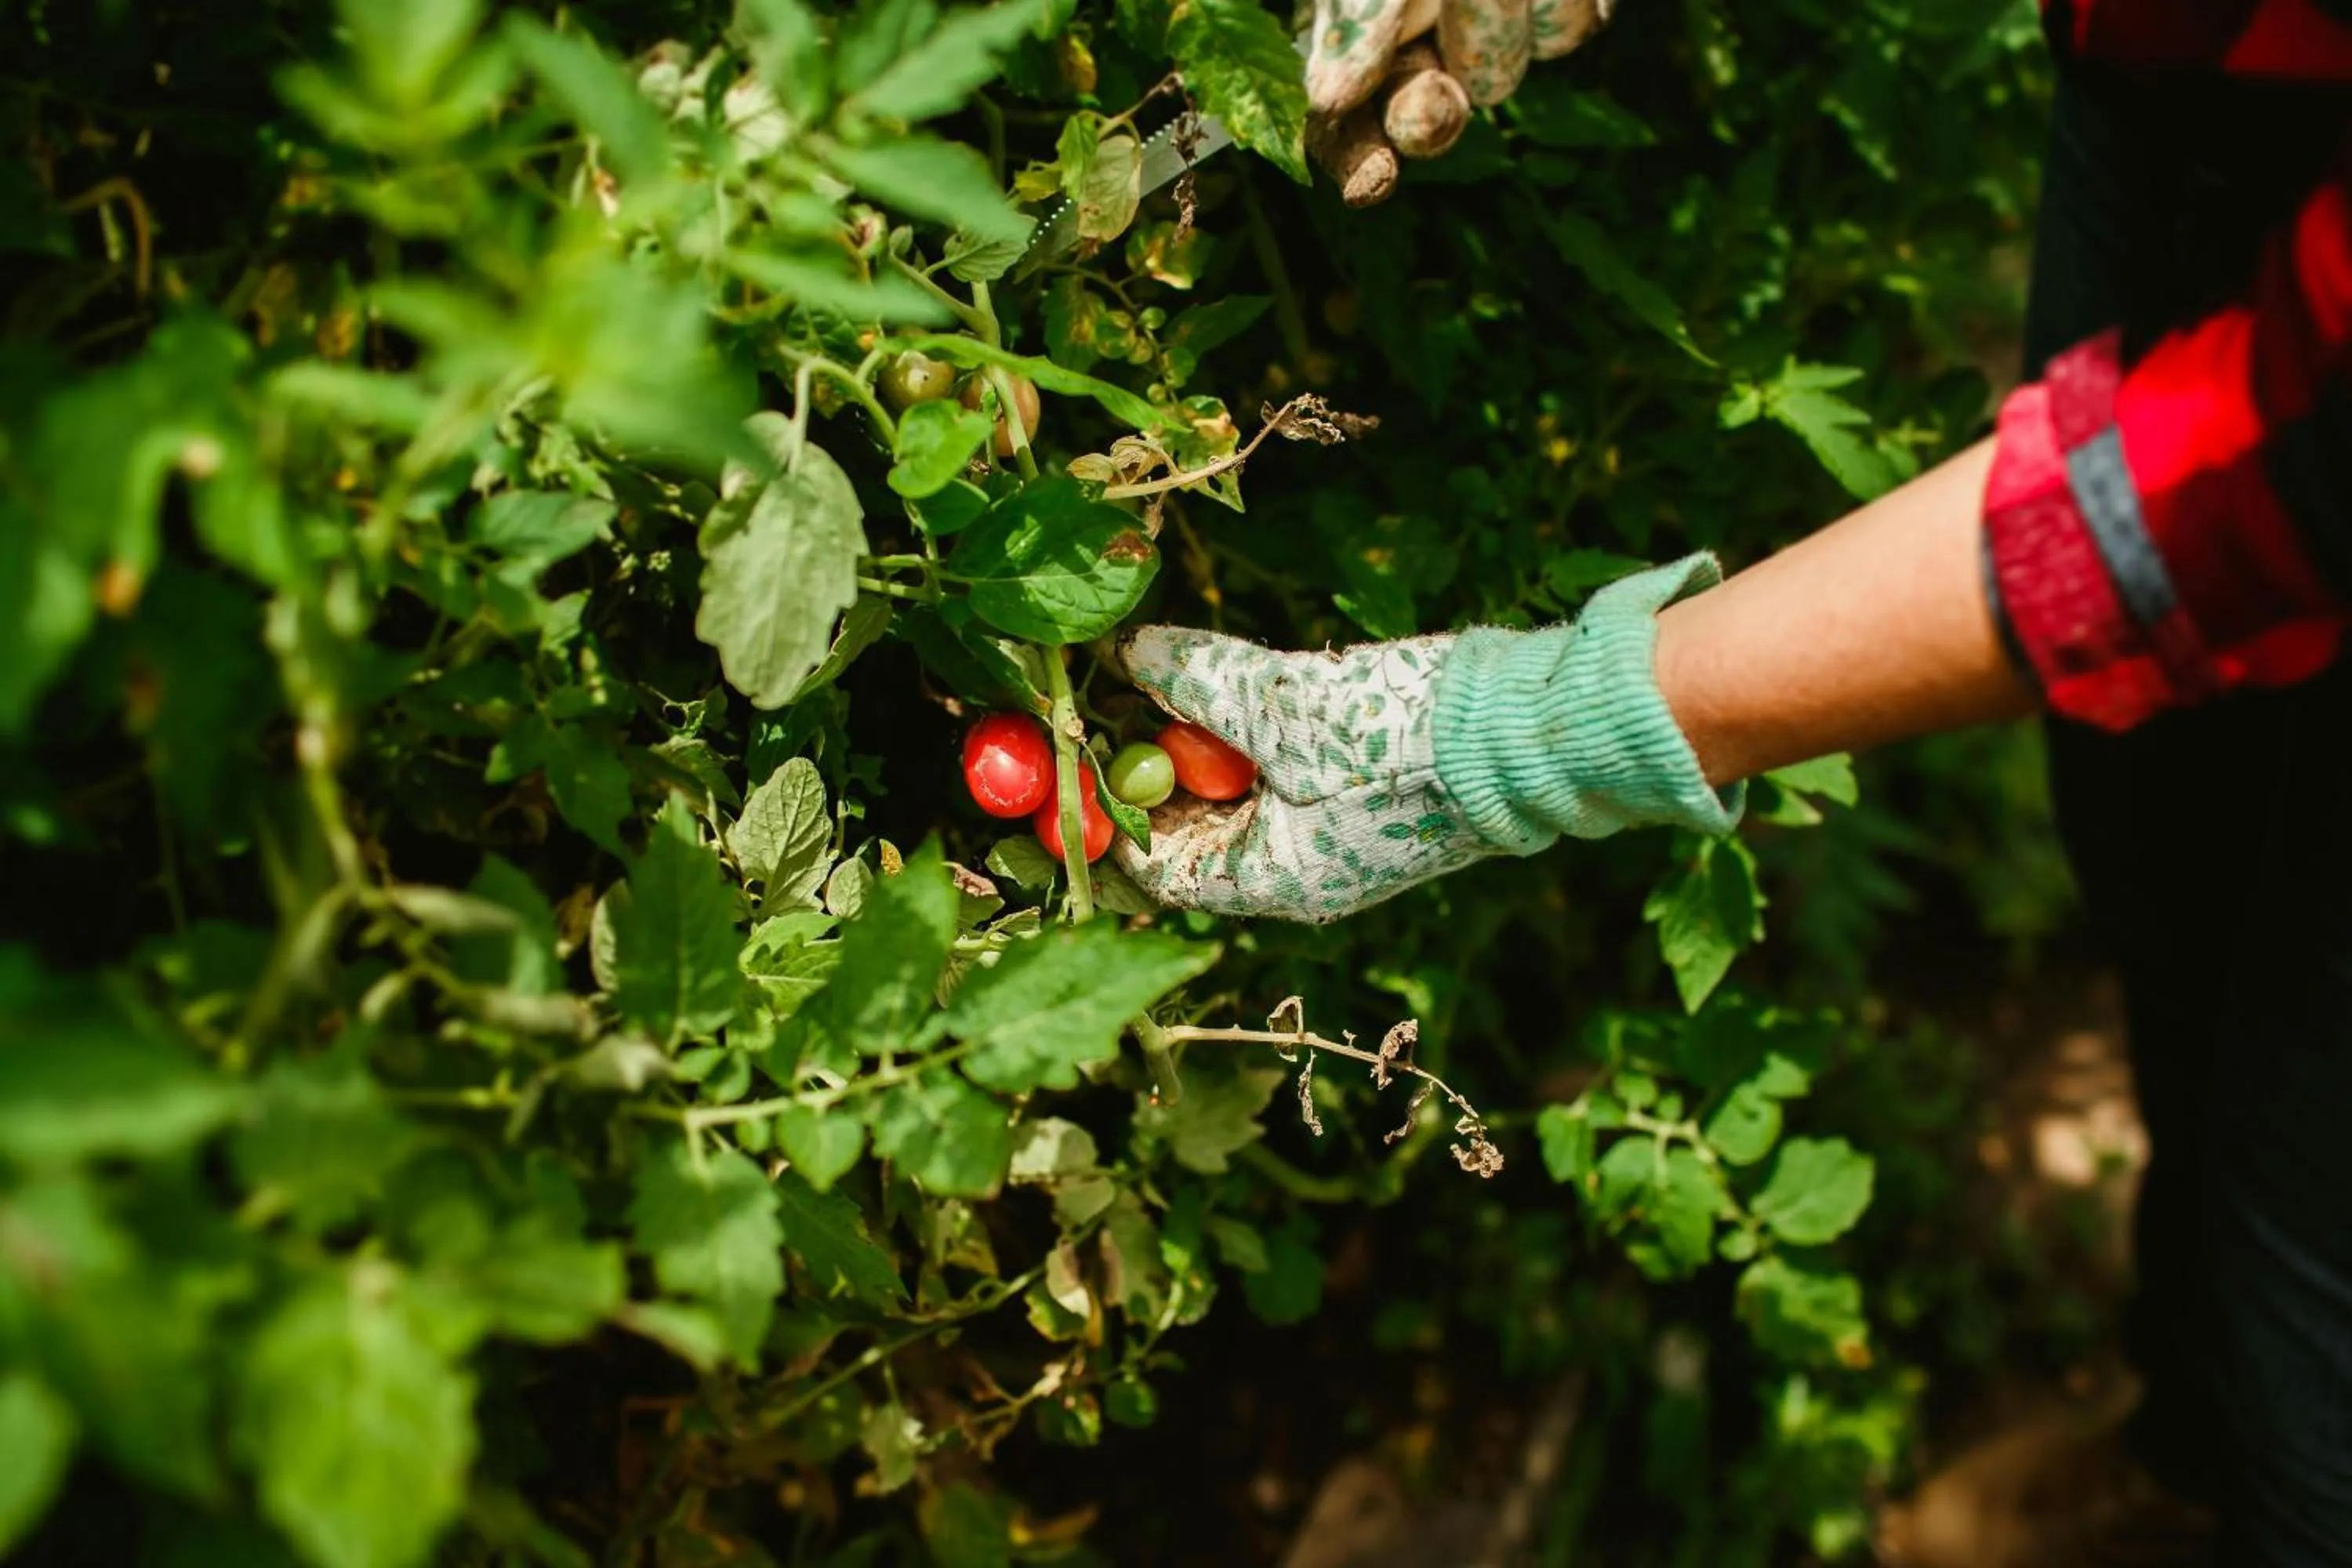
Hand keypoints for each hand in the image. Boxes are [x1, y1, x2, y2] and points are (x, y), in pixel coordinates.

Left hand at [1110, 556, 1742, 923]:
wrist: (1532, 730)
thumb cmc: (1407, 739)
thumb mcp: (1285, 706)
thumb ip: (1201, 684)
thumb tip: (1130, 655)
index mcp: (1270, 881)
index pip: (1156, 865)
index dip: (1104, 809)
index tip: (1066, 744)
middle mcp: (1296, 873)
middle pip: (1190, 829)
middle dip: (1149, 765)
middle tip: (1110, 695)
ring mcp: (1330, 837)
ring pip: (1234, 794)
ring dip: (1201, 740)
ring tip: (1171, 677)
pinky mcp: (1358, 795)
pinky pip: (1280, 772)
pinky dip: (1249, 734)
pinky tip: (1237, 683)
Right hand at [1304, 0, 1617, 206]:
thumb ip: (1355, 20)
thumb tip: (1326, 99)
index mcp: (1359, 30)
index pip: (1336, 118)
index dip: (1349, 155)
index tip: (1373, 184)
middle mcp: (1424, 42)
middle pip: (1419, 120)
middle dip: (1426, 116)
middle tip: (1434, 103)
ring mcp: (1498, 34)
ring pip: (1500, 72)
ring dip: (1494, 13)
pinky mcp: (1563, 16)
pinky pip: (1566, 30)